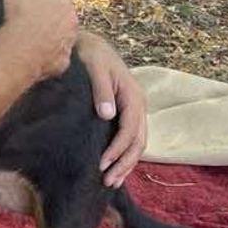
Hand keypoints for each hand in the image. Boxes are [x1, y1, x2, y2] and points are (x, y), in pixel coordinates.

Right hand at [0, 0, 76, 81]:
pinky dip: (47, 53)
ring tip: (27, 37)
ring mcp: (70, 37)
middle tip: (24, 17)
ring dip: (47, 32)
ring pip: (59, 32)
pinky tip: (31, 53)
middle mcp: (71, 13)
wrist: (21, 48)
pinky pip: (56, 53)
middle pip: (56, 9)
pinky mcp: (65, 57)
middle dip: (44, 11)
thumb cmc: (17, 14)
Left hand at [75, 30, 145, 186]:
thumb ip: (101, 89)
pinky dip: (123, 156)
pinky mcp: (124, 115)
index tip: (102, 164)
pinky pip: (129, 139)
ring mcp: (133, 111)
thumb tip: (107, 114)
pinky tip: (113, 169)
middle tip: (107, 182)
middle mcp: (137, 105)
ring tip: (110, 182)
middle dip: (124, 164)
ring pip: (137, 144)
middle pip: (138, 141)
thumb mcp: (94, 66)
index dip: (118, 149)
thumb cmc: (89, 54)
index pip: (130, 129)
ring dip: (126, 164)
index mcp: (132, 95)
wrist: (89, 45)